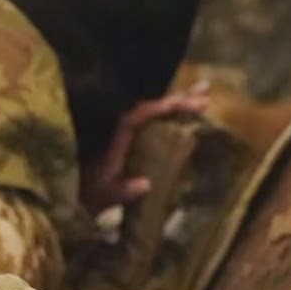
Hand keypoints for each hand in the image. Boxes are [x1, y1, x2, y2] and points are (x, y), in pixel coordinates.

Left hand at [81, 86, 210, 215]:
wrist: (85, 195)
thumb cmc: (96, 193)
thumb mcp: (110, 193)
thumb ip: (126, 190)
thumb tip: (145, 184)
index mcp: (119, 137)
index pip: (139, 116)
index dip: (158, 108)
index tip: (178, 103)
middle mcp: (125, 130)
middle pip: (154, 109)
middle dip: (180, 101)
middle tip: (205, 93)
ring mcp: (133, 135)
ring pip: (159, 113)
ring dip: (181, 104)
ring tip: (204, 96)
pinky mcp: (138, 141)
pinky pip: (159, 123)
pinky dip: (176, 116)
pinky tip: (192, 113)